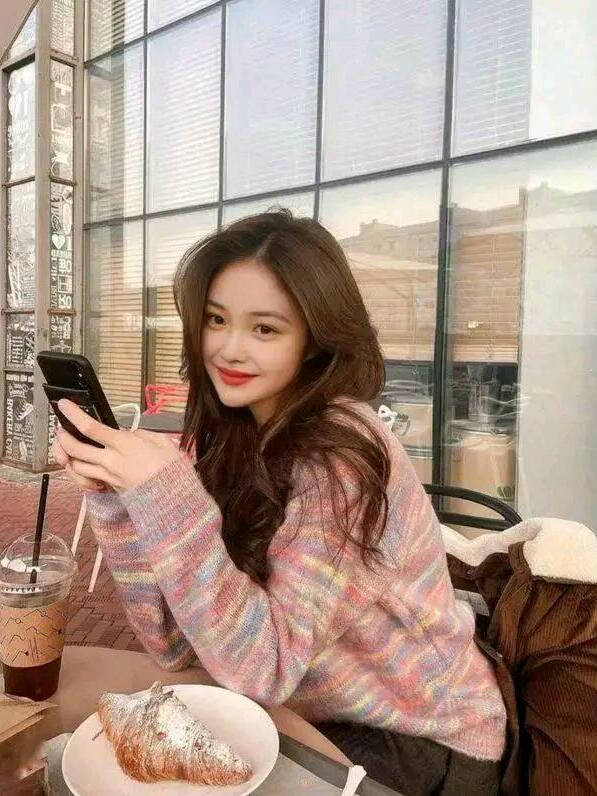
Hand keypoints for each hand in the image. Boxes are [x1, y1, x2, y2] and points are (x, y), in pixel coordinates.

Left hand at [54, 399, 182, 491]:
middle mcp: (111, 461)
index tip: (64, 405)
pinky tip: (84, 466)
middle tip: (62, 429)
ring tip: (70, 447)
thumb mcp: (161, 440)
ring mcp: (109, 477)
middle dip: (62, 437)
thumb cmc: (171, 469)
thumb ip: (140, 434)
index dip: (73, 415)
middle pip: (74, 448)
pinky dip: (81, 472)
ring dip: (69, 456)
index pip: (90, 427)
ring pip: (76, 466)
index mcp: (123, 444)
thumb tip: (127, 434)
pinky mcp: (111, 488)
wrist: (175, 497)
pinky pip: (87, 480)